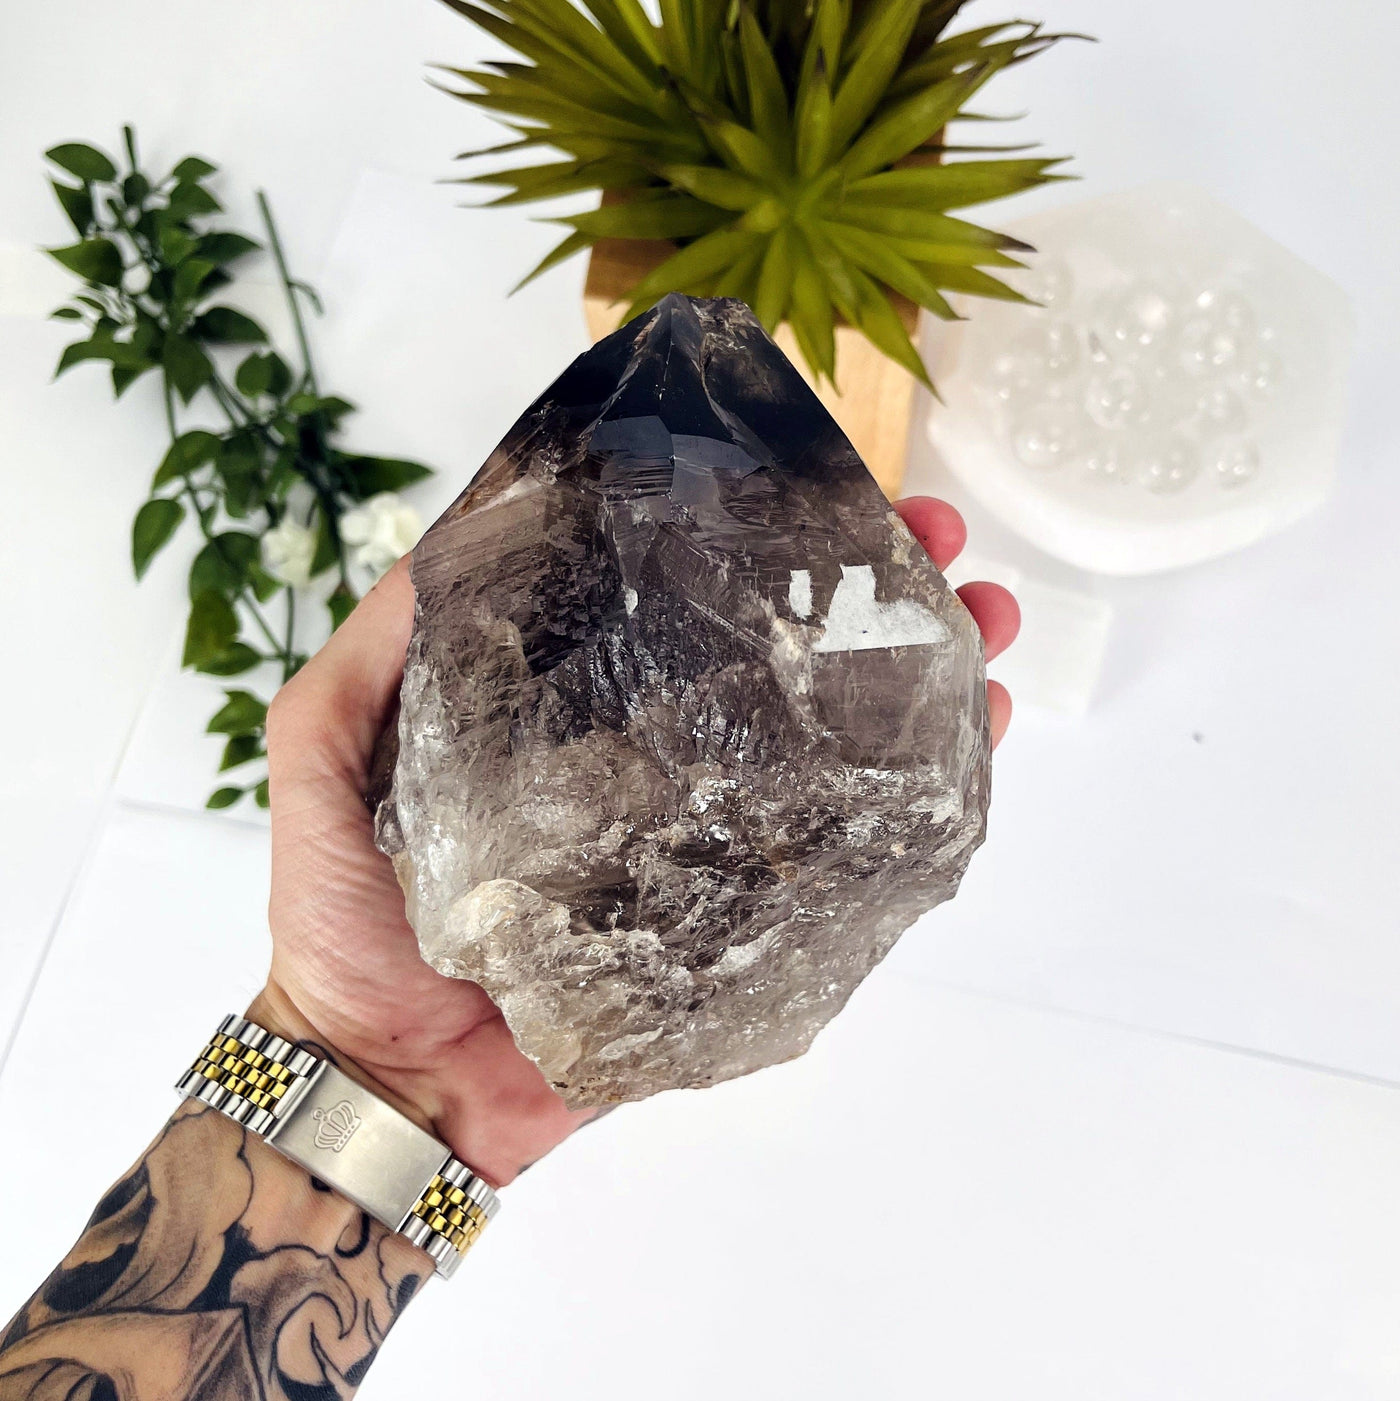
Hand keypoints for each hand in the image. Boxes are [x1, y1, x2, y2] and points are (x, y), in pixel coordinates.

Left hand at [254, 496, 1018, 1184]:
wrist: (393, 1083)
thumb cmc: (341, 921)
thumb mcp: (322, 755)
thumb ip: (370, 659)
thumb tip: (448, 542)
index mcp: (575, 712)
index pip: (678, 600)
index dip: (752, 536)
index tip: (816, 479)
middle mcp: (655, 762)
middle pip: (778, 657)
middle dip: (869, 586)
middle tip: (938, 534)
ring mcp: (707, 843)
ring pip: (832, 743)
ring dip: (919, 672)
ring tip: (987, 617)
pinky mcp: (740, 928)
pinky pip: (841, 860)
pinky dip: (917, 801)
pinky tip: (974, 736)